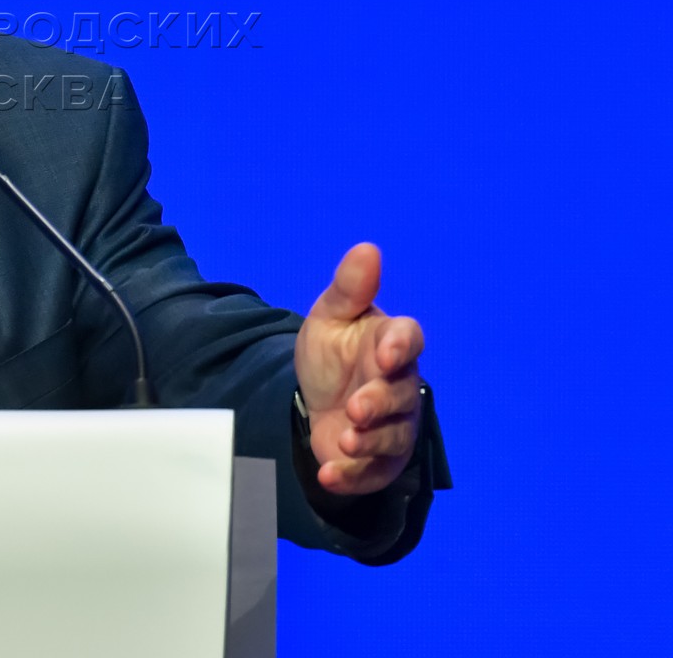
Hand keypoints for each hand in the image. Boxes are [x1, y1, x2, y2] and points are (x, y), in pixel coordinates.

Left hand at [294, 242, 424, 496]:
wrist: (315, 400)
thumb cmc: (332, 353)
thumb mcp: (330, 318)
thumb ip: (348, 290)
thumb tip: (366, 249)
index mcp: (391, 344)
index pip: (409, 340)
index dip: (401, 347)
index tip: (387, 352)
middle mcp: (400, 386)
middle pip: (400, 395)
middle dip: (380, 403)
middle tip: (357, 407)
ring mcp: (393, 426)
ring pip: (392, 437)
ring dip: (369, 441)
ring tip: (346, 439)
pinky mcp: (379, 460)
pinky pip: (371, 471)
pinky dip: (351, 475)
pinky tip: (328, 473)